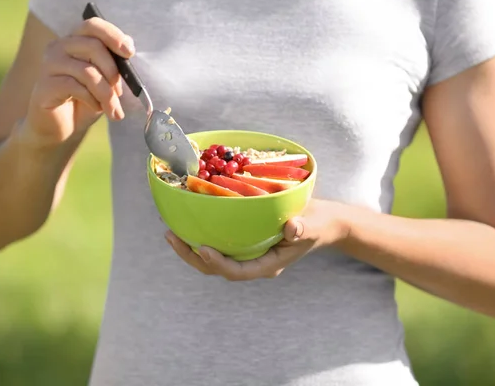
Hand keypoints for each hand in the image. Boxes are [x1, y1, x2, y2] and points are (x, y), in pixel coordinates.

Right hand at [23, 17, 134, 147]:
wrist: (61, 128)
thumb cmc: (84, 102)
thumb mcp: (104, 81)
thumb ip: (114, 63)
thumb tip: (129, 43)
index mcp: (74, 42)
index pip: (92, 26)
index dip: (113, 35)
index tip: (129, 52)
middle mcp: (58, 47)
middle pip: (94, 46)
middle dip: (113, 72)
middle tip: (120, 93)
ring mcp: (49, 65)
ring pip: (87, 71)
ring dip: (106, 93)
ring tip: (113, 110)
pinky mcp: (44, 85)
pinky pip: (75, 87)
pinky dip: (92, 100)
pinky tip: (96, 108)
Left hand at [165, 199, 343, 280]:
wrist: (322, 222)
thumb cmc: (318, 223)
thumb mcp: (313, 225)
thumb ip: (303, 228)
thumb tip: (291, 228)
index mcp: (268, 264)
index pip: (238, 272)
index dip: (218, 264)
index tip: (203, 248)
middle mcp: (254, 263)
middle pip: (217, 269)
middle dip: (193, 257)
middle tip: (172, 237)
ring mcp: (249, 255)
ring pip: (214, 260)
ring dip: (191, 249)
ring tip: (171, 232)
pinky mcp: (245, 244)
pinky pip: (219, 246)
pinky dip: (202, 237)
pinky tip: (189, 224)